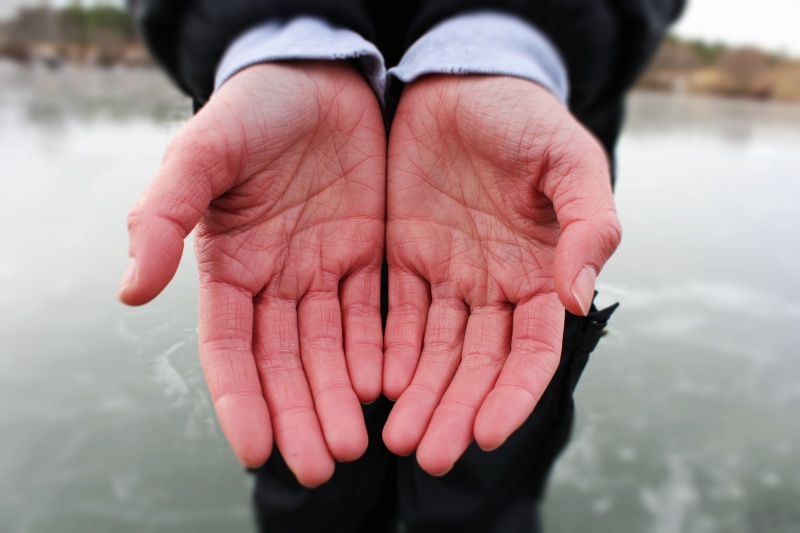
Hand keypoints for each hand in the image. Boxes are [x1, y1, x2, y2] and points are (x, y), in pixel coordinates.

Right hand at [118, 62, 385, 485]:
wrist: (317, 76)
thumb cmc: (249, 111)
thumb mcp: (199, 154)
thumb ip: (161, 217)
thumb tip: (129, 293)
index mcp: (228, 266)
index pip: (231, 349)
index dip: (241, 399)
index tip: (255, 451)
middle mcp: (276, 279)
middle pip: (286, 362)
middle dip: (300, 414)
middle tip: (321, 467)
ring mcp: (325, 270)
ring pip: (333, 349)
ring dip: (340, 397)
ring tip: (355, 445)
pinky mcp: (370, 254)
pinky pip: (375, 313)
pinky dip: (381, 351)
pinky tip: (388, 387)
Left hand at [382, 75, 620, 474]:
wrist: (463, 81)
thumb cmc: (525, 117)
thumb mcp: (570, 159)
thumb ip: (588, 222)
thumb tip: (581, 294)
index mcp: (542, 273)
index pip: (532, 350)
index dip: (513, 393)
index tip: (486, 432)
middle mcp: (495, 287)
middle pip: (477, 365)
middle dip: (456, 410)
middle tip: (428, 454)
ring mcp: (448, 276)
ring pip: (432, 351)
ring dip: (418, 395)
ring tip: (395, 439)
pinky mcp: (403, 257)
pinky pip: (393, 314)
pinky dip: (384, 351)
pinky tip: (372, 384)